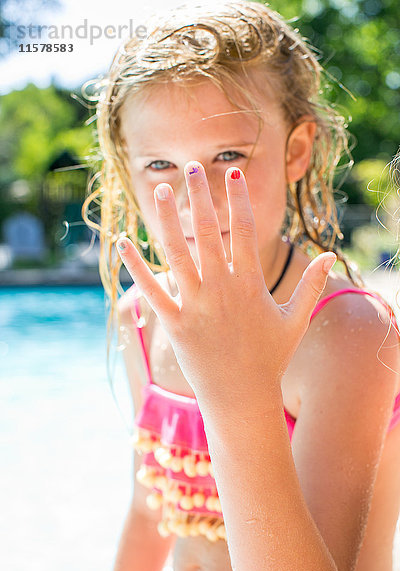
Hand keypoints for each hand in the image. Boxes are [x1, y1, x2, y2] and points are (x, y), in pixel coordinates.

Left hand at [116, 161, 335, 408]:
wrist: (241, 398)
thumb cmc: (269, 359)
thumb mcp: (295, 320)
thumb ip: (309, 285)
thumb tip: (331, 255)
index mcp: (250, 284)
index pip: (243, 231)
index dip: (237, 200)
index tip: (231, 175)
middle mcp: (221, 290)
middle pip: (209, 233)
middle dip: (201, 197)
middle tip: (192, 166)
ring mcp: (195, 306)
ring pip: (178, 254)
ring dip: (169, 220)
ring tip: (163, 190)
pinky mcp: (173, 324)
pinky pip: (151, 290)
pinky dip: (136, 266)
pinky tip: (122, 242)